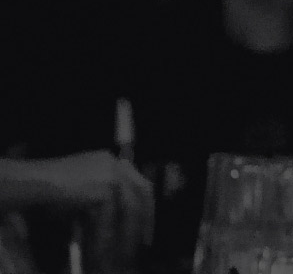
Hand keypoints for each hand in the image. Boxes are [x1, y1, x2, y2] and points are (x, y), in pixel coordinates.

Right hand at [41, 150, 155, 251]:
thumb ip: (101, 198)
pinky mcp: (105, 186)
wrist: (31, 183)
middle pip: (143, 190)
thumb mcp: (82, 190)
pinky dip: (112, 232)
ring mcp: (112, 173)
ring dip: (133, 227)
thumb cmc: (47, 190)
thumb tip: (116, 219)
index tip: (145, 222)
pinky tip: (110, 245)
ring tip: (133, 246)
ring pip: (132, 205)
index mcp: (109, 160)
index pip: (137, 182)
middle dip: (147, 215)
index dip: (144, 204)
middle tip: (146, 237)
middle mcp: (114, 163)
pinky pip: (114, 215)